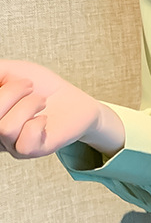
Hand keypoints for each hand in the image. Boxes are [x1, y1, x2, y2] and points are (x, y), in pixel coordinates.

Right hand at [0, 59, 122, 158]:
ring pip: (4, 128)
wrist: (71, 98)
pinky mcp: (30, 152)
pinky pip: (24, 143)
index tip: (7, 80)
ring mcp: (10, 144)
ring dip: (28, 106)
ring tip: (41, 102)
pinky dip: (37, 124)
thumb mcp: (10, 70)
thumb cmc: (39, 85)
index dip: (1, 95)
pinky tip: (44, 119)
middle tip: (29, 85)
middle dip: (11, 93)